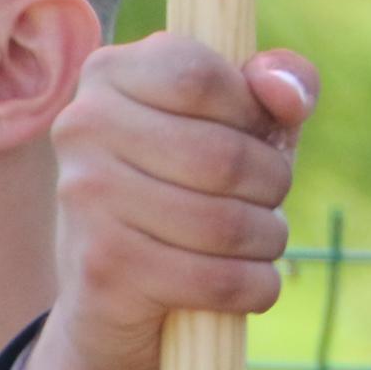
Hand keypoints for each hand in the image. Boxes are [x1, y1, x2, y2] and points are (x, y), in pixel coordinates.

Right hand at [13, 35, 312, 369]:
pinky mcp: (102, 268)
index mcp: (110, 72)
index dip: (250, 112)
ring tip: (260, 239)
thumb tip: (287, 95)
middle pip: (223, 155)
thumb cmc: (194, 186)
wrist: (115, 296)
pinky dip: (255, 286)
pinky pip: (215, 280)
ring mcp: (85, 198)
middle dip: (273, 184)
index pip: (200, 75)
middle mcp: (83, 126)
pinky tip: (249, 282)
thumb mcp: (245, 122)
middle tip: (267, 199)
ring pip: (225, 223)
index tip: (252, 133)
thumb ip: (282, 83)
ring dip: (268, 239)